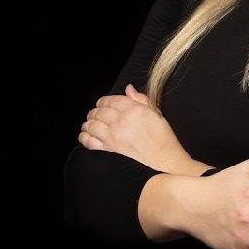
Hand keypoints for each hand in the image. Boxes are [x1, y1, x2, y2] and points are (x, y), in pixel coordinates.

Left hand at [79, 84, 206, 174]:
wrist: (164, 160)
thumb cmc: (163, 138)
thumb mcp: (156, 113)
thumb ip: (141, 99)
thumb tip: (128, 88)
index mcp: (135, 110)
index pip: (112, 100)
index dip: (104, 100)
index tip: (102, 103)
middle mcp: (122, 121)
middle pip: (99, 111)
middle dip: (95, 111)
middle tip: (94, 113)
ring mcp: (114, 136)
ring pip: (92, 124)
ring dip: (88, 122)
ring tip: (89, 123)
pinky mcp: (109, 149)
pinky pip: (89, 141)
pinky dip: (84, 137)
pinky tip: (85, 135)